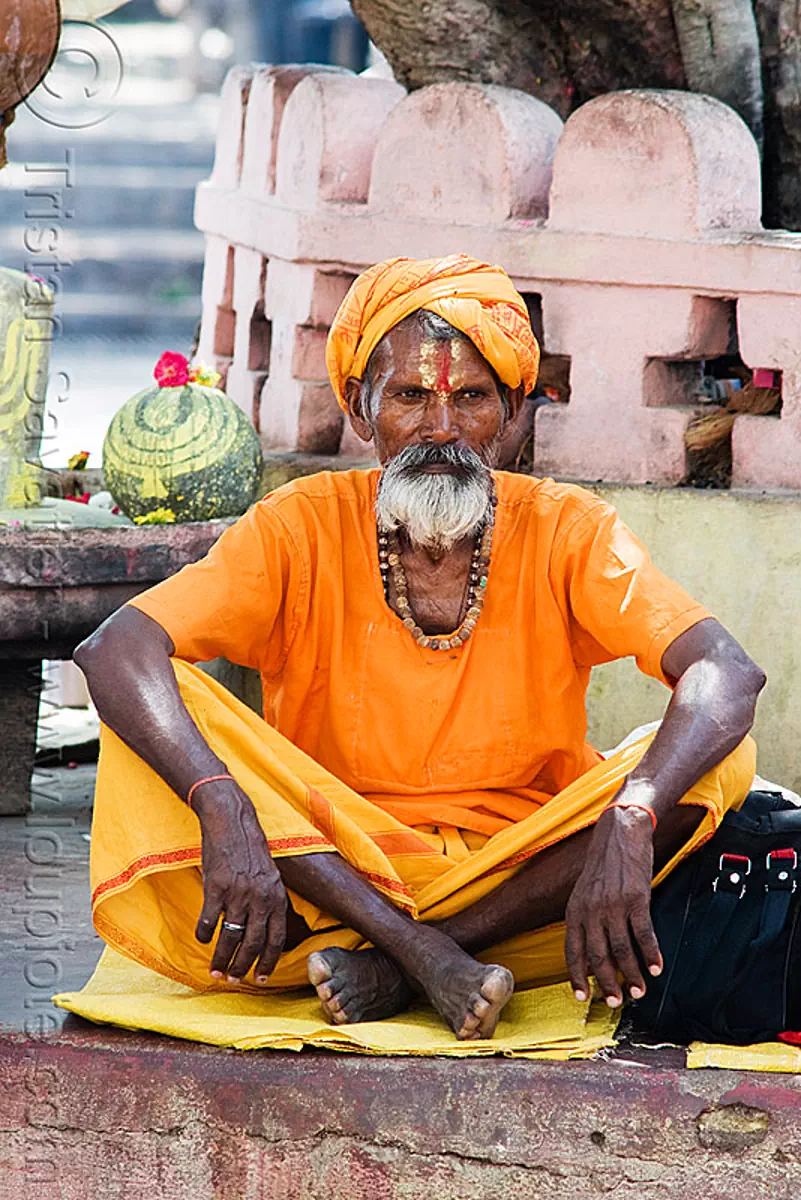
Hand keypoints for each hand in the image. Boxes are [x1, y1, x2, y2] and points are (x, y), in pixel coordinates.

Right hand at [192, 783, 287, 984]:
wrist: (231, 822)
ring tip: (215, 971)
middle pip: (253, 944)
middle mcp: (260, 897)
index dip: (268, 962)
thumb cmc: (250, 849)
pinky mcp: (216, 887)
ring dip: (221, 958)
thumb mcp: (271, 875)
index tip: (259, 979)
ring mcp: (238, 893)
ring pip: (230, 937)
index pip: (276, 940)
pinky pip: (208, 920)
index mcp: (276, 896)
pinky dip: (203, 933)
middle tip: (232, 980)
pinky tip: (200, 939)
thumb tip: (267, 932)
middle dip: (242, 967)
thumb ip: (270, 902)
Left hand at [564, 805, 661, 1006]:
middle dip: (607, 984)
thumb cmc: (603, 865)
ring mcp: (613, 905)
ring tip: (639, 991)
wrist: (620, 834)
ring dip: (632, 975)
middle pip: (597, 956)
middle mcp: (590, 910)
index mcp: (574, 910)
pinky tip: (657, 967)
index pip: (572, 951)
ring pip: (622, 950)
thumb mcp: (584, 892)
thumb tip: (591, 953)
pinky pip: (643, 934)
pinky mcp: (636, 899)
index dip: (576, 977)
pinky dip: (651, 954)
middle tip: (616, 1002)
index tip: (582, 998)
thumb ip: (585, 920)